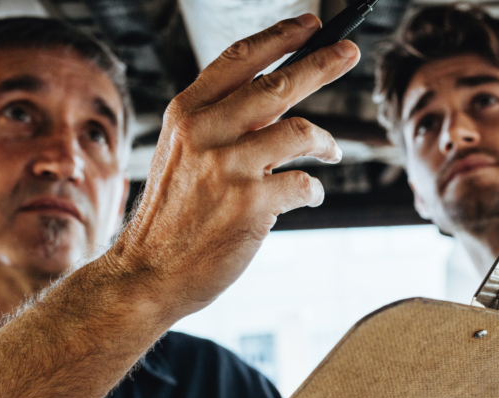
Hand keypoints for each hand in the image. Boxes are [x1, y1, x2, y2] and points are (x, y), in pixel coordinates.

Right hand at [103, 13, 358, 321]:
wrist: (149, 271)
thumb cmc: (173, 214)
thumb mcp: (183, 154)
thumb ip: (223, 124)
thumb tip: (280, 100)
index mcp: (187, 113)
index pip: (239, 59)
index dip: (280, 37)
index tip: (310, 25)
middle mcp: (206, 133)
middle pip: (280, 84)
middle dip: (323, 62)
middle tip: (349, 51)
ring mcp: (230, 168)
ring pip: (302, 132)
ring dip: (327, 143)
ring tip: (332, 153)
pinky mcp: (252, 204)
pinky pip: (304, 184)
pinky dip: (315, 190)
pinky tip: (311, 196)